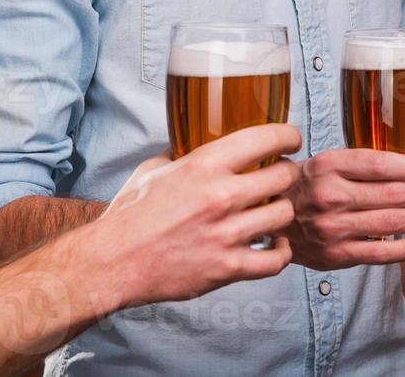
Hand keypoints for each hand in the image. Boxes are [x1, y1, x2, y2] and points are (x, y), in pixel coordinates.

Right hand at [96, 123, 302, 307]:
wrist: (112, 261)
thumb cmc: (130, 216)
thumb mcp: (154, 169)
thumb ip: (182, 154)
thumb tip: (196, 143)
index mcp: (204, 165)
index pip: (267, 138)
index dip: (289, 136)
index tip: (291, 139)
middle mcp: (221, 196)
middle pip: (284, 176)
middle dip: (287, 174)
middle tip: (281, 177)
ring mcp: (227, 234)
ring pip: (284, 214)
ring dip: (282, 211)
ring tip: (273, 211)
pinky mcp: (227, 268)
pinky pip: (275, 260)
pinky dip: (280, 251)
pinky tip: (273, 244)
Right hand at [282, 148, 404, 269]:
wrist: (270, 217)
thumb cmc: (305, 186)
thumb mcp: (325, 162)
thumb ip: (361, 164)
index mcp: (328, 165)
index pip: (381, 164)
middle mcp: (330, 195)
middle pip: (393, 193)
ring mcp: (333, 228)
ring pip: (392, 221)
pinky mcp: (337, 255)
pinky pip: (382, 252)